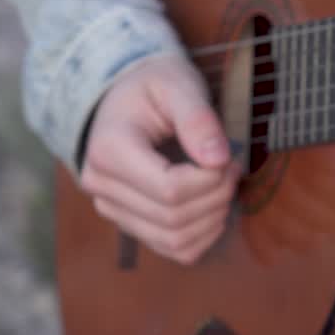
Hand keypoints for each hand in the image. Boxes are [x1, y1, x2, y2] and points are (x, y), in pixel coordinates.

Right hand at [80, 54, 239, 264]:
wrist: (128, 97)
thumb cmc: (154, 86)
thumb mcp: (177, 85)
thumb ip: (198, 119)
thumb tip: (218, 161)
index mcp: (108, 150)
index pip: (169, 189)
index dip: (210, 180)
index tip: (229, 156)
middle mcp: (100, 186)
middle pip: (173, 217)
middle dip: (217, 196)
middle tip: (234, 167)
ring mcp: (111, 208)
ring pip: (173, 239)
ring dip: (213, 218)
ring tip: (224, 184)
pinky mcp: (128, 222)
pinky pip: (172, 250)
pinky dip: (202, 236)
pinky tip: (214, 207)